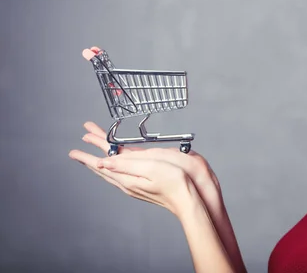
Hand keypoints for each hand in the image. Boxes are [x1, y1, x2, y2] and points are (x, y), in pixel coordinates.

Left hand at [69, 141, 198, 217]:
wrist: (189, 199)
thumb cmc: (175, 183)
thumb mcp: (150, 168)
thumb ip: (127, 163)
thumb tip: (104, 161)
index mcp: (128, 178)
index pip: (102, 164)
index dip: (88, 156)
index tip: (74, 151)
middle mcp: (128, 183)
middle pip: (104, 167)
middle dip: (90, 156)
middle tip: (78, 148)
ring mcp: (134, 185)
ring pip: (111, 171)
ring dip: (100, 160)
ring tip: (91, 153)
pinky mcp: (142, 185)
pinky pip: (120, 174)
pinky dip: (112, 166)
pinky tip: (113, 166)